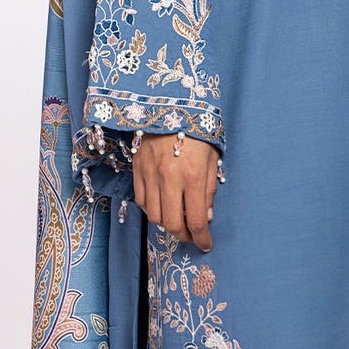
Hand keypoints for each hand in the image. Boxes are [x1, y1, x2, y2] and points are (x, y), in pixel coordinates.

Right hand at [132, 132, 218, 250]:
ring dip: (167, 224)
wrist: (169, 105)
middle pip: (172, 224)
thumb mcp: (211, 157)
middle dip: (184, 236)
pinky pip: (142, 201)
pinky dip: (152, 209)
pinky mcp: (137, 169)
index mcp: (192, 175)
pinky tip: (162, 205)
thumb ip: (209, 188)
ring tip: (176, 220)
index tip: (206, 244)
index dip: (202, 238)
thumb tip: (206, 216)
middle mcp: (169, 179)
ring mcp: (150, 174)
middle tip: (191, 235)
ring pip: (154, 217)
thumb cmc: (196, 131)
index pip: (195, 220)